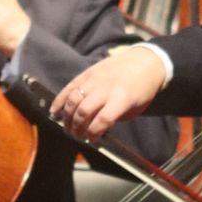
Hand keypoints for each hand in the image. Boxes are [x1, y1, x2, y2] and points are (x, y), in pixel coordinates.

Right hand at [52, 46, 168, 142]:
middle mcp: (106, 88)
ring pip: (74, 100)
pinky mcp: (88, 72)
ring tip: (68, 127)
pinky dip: (59, 100)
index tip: (92, 140)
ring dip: (68, 117)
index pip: (102, 120)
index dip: (93, 133)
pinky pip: (69, 87)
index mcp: (122, 98)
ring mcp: (95, 78)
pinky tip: (55, 111)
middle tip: (77, 135)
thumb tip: (95, 130)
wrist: (146, 61)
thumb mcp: (135, 108)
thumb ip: (115, 119)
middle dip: (77, 127)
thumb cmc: (143, 89)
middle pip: (84, 111)